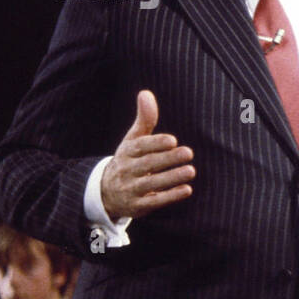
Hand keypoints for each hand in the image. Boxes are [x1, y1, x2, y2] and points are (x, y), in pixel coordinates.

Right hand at [100, 90, 194, 219]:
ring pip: (151, 184)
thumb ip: (144, 119)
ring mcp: (130, 189)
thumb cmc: (129, 160)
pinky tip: (187, 189)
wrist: (106, 192)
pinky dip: (170, 196)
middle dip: (168, 159)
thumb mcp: (133, 140)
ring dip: (172, 177)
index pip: (139, 146)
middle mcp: (126, 170)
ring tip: (191, 170)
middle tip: (188, 152)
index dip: (155, 143)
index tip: (172, 140)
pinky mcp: (138, 206)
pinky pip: (154, 201)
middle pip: (147, 164)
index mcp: (126, 152)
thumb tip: (146, 93)